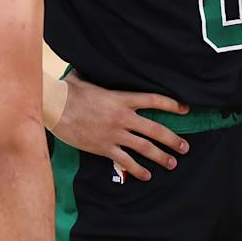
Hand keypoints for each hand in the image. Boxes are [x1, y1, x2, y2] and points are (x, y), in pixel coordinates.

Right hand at [53, 73, 188, 182]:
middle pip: (155, 130)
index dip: (172, 105)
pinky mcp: (103, 148)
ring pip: (144, 148)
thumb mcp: (88, 78)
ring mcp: (114, 134)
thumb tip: (95, 65)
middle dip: (172, 140)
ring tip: (172, 163)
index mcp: (121, 99)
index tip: (186, 110)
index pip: (153, 100)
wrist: (55, 108)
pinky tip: (146, 175)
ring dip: (161, 157)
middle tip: (185, 147)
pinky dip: (137, 170)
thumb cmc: (69, 91)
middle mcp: (122, 117)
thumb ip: (98, 75)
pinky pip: (125, 161)